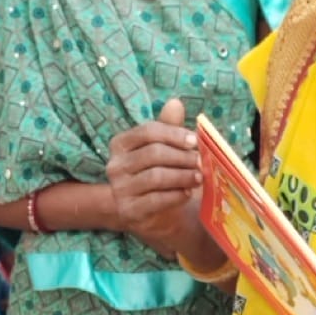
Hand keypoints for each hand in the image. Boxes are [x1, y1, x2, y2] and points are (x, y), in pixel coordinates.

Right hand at [107, 98, 202, 255]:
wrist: (151, 211)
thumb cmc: (159, 170)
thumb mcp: (164, 147)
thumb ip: (169, 126)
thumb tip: (175, 103)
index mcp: (120, 144)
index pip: (148, 131)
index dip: (174, 134)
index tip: (195, 141)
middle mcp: (114, 166)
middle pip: (153, 154)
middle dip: (182, 156)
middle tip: (201, 161)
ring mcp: (119, 190)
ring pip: (156, 177)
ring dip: (183, 176)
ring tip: (199, 177)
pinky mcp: (129, 211)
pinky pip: (157, 200)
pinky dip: (176, 195)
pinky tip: (188, 192)